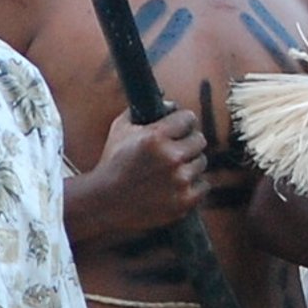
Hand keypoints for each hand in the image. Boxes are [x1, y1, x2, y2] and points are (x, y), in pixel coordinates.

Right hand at [87, 109, 208, 234]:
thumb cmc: (112, 164)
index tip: (180, 127)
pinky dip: (193, 185)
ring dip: (190, 164)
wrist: (104, 204)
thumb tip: (170, 103)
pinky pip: (203, 185)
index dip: (182, 122)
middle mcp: (171, 158)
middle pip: (199, 140)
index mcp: (155, 137)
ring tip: (171, 169)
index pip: (188, 118)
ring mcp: (180, 181)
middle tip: (176, 149)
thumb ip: (142, 110)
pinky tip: (176, 185)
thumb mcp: (120, 129)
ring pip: (201, 162)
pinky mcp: (185, 201)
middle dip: (188, 142)